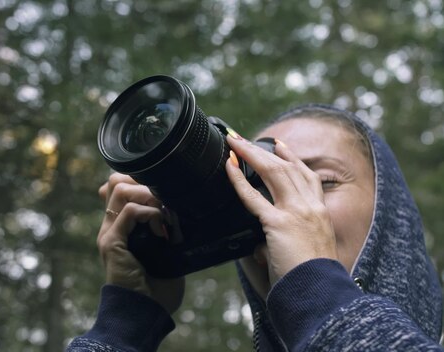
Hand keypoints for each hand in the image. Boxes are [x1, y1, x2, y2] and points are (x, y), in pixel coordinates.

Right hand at [96, 173, 184, 313]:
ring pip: (119, 189)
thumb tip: (179, 208)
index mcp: (121, 226)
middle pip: (116, 181)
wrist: (146, 312)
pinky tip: (160, 226)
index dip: (140, 179)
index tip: (163, 188)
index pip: (120, 186)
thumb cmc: (159, 285)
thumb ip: (168, 228)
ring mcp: (109, 232)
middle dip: (143, 181)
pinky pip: (128, 211)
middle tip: (163, 197)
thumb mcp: (168, 249)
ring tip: (163, 212)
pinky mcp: (112, 242)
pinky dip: (149, 212)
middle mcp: (111, 226)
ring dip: (147, 195)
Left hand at [226, 136, 337, 288]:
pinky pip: (252, 196)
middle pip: (287, 168)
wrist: (318, 291)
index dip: (291, 158)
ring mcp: (296, 212)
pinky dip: (238, 178)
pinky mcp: (278, 222)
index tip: (280, 145)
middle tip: (246, 138)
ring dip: (250, 154)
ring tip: (234, 142)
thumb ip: (284, 242)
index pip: (306, 176)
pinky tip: (229, 165)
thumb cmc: (311, 278)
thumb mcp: (305, 253)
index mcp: (320, 213)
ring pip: (272, 172)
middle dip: (265, 150)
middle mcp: (310, 207)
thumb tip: (261, 246)